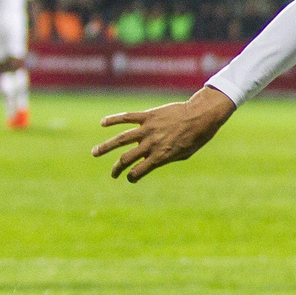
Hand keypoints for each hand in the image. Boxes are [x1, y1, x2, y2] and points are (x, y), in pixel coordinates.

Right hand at [91, 85, 235, 182]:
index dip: (132, 177)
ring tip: (94, 152)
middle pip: (126, 158)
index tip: (130, 178)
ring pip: (121, 139)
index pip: (138, 172)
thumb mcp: (183, 154)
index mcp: (160, 157)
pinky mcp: (148, 116)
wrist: (201, 116)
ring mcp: (148, 129)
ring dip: (106, 146)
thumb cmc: (196, 137)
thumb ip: (166, 158)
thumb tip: (151, 162)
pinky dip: (113, 119)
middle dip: (116, 168)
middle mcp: (151, 144)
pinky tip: (103, 123)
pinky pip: (127, 117)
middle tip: (112, 173)